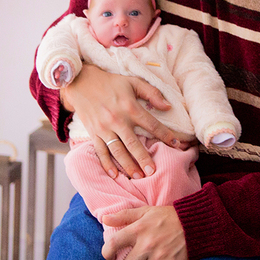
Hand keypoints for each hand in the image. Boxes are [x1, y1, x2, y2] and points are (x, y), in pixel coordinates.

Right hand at [61, 65, 196, 179]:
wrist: (82, 82)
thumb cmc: (111, 82)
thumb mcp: (133, 82)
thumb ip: (152, 93)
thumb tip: (168, 106)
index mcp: (130, 107)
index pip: (151, 124)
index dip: (165, 135)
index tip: (176, 144)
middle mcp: (117, 119)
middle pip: (133, 143)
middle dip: (144, 159)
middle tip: (153, 172)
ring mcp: (104, 128)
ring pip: (117, 150)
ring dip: (128, 165)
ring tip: (138, 177)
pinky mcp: (93, 132)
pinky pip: (100, 151)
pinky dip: (107, 163)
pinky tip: (114, 174)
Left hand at [101, 206, 187, 259]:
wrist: (196, 224)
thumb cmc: (168, 217)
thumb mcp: (146, 211)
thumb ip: (124, 215)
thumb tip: (104, 219)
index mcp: (139, 229)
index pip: (113, 244)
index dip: (107, 252)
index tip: (109, 256)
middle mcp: (147, 244)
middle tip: (141, 255)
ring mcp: (158, 258)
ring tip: (154, 259)